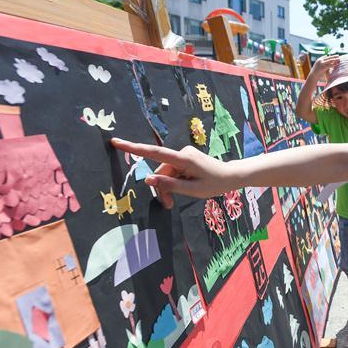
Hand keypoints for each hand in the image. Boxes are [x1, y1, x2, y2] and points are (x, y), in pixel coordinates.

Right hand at [111, 139, 234, 207]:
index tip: (116, 142)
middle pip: (160, 171)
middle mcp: (181, 153)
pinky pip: (172, 171)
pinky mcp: (184, 158)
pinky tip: (181, 190)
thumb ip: (170, 185)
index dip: (133, 148)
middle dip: (161, 188)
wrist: (231, 176)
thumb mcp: (193, 190)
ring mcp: (183, 155)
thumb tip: (148, 179)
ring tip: (173, 202)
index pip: (154, 152)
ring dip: (166, 187)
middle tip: (168, 205)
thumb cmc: (215, 184)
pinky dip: (172, 182)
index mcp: (183, 159)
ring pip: (165, 173)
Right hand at [309, 55, 338, 79]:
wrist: (313, 76)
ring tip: (339, 59)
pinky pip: (330, 65)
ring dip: (335, 59)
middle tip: (338, 56)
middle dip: (334, 56)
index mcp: (319, 60)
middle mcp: (320, 60)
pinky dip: (334, 64)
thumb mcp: (319, 67)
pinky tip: (337, 64)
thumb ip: (323, 64)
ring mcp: (321, 63)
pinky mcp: (323, 67)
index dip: (330, 56)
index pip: (325, 56)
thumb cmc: (316, 73)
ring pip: (330, 60)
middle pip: (328, 57)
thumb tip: (328, 63)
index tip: (334, 56)